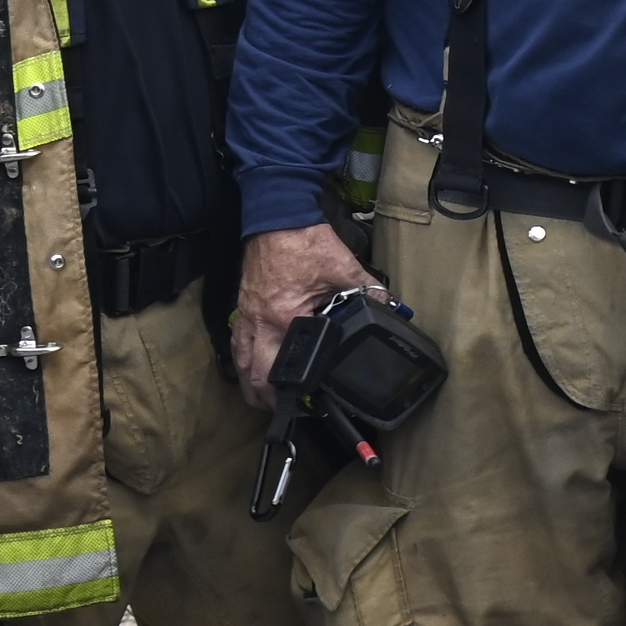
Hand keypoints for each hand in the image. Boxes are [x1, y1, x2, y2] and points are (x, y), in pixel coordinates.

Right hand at [237, 223, 381, 408]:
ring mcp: (246, 314)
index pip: (280, 368)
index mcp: (282, 318)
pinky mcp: (243, 305)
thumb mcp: (342, 267)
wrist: (277, 214)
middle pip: (251, 376)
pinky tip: (252, 364)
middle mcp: (258, 322)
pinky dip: (243, 358)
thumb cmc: (303, 240)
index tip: (307, 405)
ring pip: (239, 362)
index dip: (290, 393)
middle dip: (263, 399)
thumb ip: (367, 290)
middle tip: (280, 411)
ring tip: (262, 398)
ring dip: (249, 383)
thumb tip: (388, 306)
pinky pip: (238, 342)